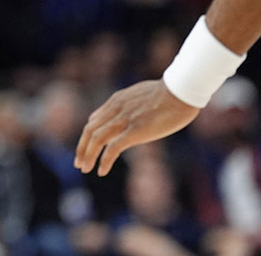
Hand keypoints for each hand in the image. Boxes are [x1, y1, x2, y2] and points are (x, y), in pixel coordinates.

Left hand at [75, 79, 199, 175]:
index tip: (87, 147)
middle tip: (78, 163)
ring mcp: (124, 120)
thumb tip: (139, 112)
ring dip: (88, 156)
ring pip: (96, 139)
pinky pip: (113, 148)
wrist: (181, 90)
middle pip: (90, 130)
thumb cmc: (171, 93)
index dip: (88, 135)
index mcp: (117, 100)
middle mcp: (116, 109)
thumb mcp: (144, 95)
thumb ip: (135, 104)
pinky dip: (105, 160)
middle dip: (82, 147)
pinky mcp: (135, 131)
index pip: (94, 119)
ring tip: (85, 169)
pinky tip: (102, 171)